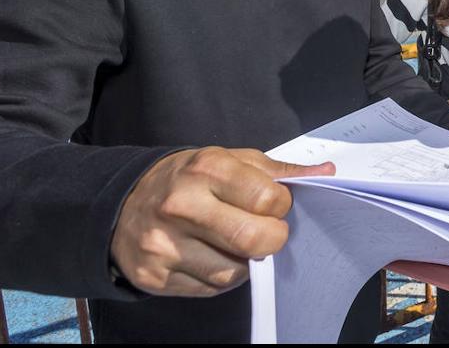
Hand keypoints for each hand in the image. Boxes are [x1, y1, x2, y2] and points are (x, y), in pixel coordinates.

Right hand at [110, 147, 333, 296]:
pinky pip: (210, 289)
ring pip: (234, 272)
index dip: (280, 206)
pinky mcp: (155, 276)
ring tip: (233, 242)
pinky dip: (221, 277)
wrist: (123, 201)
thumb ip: (277, 170)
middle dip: (272, 239)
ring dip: (246, 261)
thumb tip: (325, 172)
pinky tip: (212, 256)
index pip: (268, 198)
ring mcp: (164, 245)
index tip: (273, 205)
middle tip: (265, 231)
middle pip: (254, 239)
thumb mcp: (228, 160)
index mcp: (206, 169)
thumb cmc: (188, 178)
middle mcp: (182, 206)